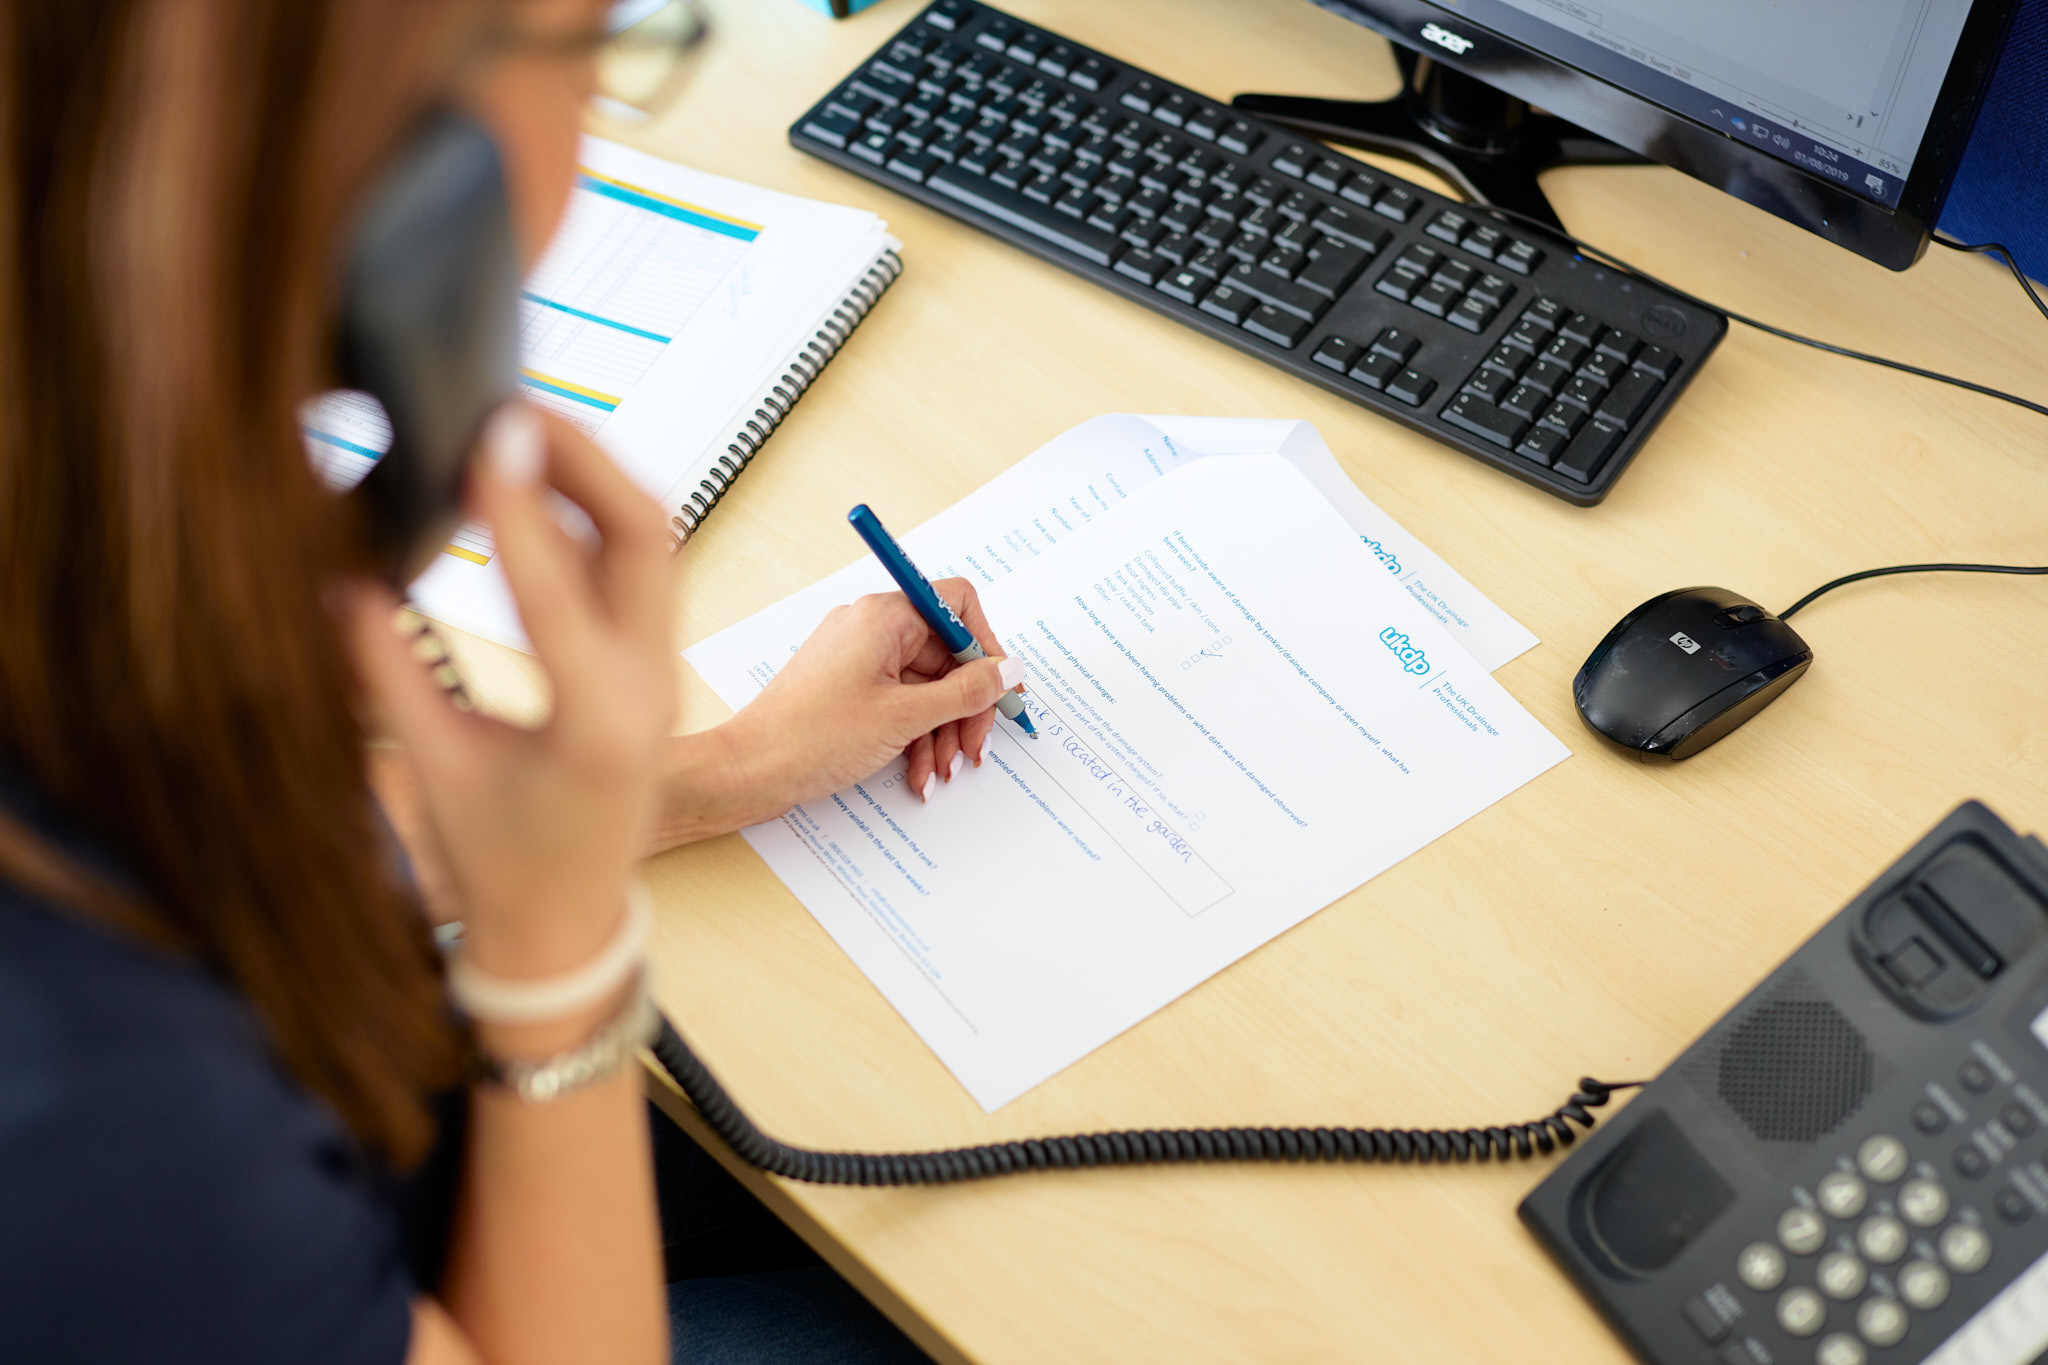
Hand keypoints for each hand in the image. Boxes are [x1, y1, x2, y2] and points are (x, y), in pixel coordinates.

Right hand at [340, 407, 675, 977]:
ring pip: (653, 543)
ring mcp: (665, 672)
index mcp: (594, 728)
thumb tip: (339, 580)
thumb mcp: (433, 769)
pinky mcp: (658, 664)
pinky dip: (594, 516)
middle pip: (646, 537)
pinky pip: (640, 570)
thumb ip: (387, 673)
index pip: (558, 595)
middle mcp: (649, 689)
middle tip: (508, 404)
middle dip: (585, 457)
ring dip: (595, 477)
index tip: (485, 434)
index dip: (518, 509)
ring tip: (520, 428)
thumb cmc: (499, 861)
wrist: (570, 924)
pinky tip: (539, 483)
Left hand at [723, 578, 1026, 814]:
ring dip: (942, 731)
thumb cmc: (813, 736)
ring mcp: (860, 659)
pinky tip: (918, 773)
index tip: (1000, 689)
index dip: (986, 646)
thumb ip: (966, 692)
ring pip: (926, 686)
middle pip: (947, 654)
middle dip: (965, 706)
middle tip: (975, 749)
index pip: (957, 604)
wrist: (749, 771)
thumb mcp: (905, 717)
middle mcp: (872, 628)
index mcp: (884, 617)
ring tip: (940, 772)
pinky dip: (914, 737)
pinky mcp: (849, 689)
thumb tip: (1009, 670)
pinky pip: (900, 703)